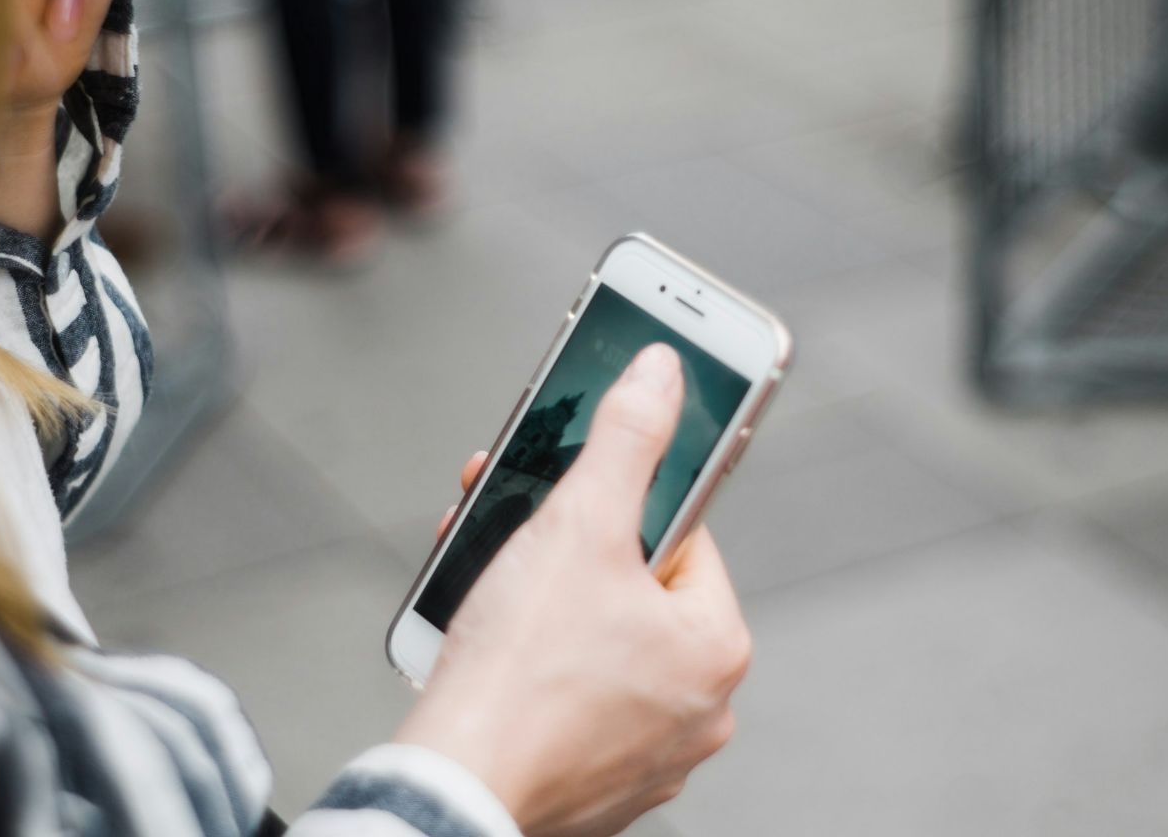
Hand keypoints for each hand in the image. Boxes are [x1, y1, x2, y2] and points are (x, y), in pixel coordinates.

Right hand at [399, 345, 751, 836]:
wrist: (451, 791)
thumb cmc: (517, 677)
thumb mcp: (577, 525)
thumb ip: (626, 439)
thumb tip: (662, 375)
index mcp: (716, 647)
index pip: (679, 536)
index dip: (616, 505)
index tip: (575, 495)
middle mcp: (698, 708)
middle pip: (632, 590)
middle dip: (566, 556)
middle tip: (518, 543)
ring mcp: (646, 754)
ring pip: (595, 644)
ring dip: (543, 606)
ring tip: (495, 596)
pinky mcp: (594, 781)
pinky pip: (570, 698)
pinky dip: (534, 670)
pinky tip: (494, 657)